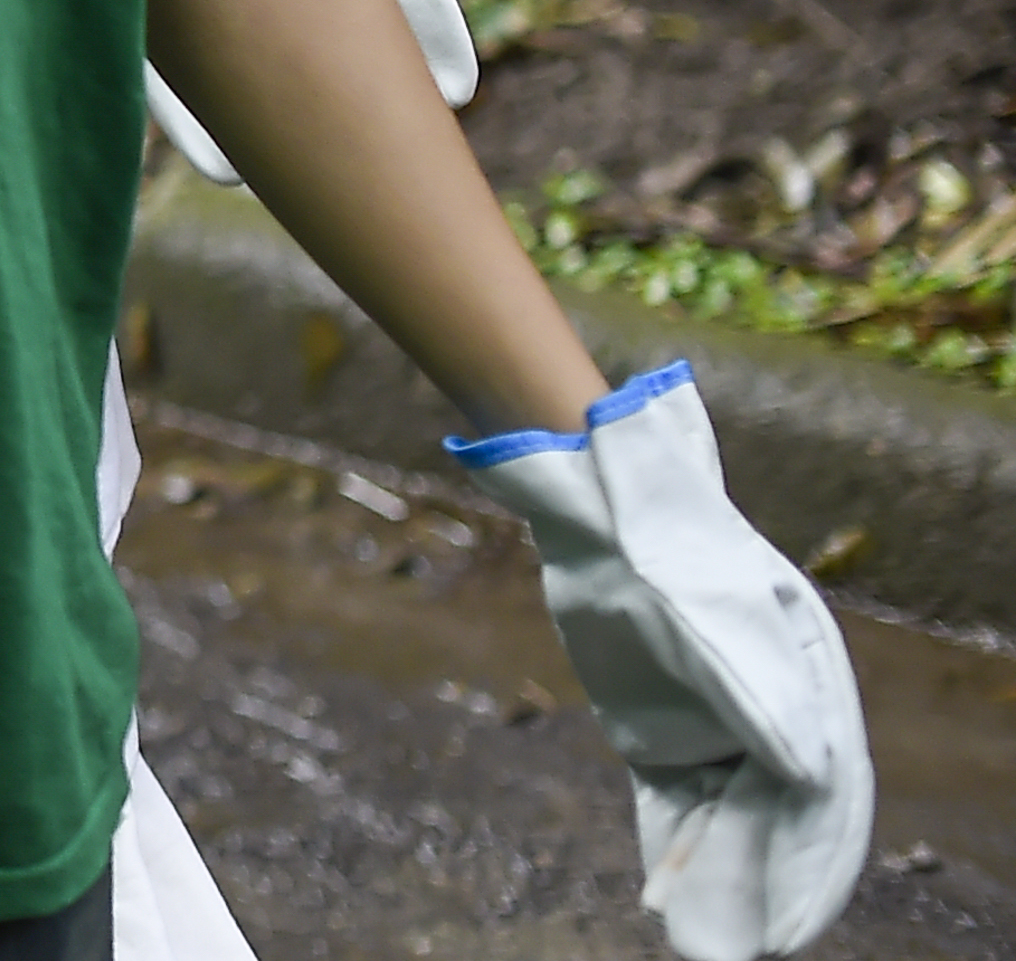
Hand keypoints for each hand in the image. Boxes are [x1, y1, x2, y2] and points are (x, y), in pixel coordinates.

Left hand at [456, 366, 869, 960]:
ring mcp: (716, 726)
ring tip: (704, 939)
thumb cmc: (668, 550)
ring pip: (725, 818)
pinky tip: (665, 893)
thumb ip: (756, 693)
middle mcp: (771, 716)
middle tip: (751, 949)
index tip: (795, 926)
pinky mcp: (660, 729)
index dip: (812, 865)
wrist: (605, 511)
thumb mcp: (710, 617)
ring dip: (719, 877)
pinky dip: (674, 848)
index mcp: (806, 688)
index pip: (823, 797)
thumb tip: (810, 774)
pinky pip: (675, 801)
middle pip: (775, 818)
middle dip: (766, 885)